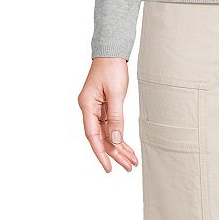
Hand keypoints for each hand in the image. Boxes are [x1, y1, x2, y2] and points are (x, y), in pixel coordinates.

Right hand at [78, 57, 138, 171]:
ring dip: (119, 147)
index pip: (93, 135)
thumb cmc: (112, 68)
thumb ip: (115, 117)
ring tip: (131, 162)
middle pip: (101, 137)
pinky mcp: (104, 106)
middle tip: (128, 167)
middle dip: (115, 153)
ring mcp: (96, 109)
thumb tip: (115, 139)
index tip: (108, 167)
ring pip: (107, 133)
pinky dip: (119, 136)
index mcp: (87, 106)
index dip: (100, 153)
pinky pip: (111, 126)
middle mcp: (89, 109)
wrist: (112, 52)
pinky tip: (127, 147)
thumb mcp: (115, 93)